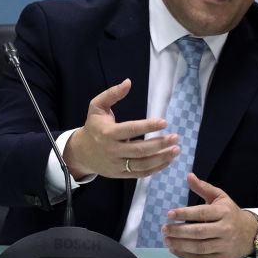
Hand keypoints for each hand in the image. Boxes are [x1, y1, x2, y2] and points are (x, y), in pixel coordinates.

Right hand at [63, 78, 178, 178]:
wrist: (81, 152)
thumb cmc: (93, 126)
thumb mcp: (97, 107)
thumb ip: (112, 94)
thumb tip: (128, 82)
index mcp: (107, 133)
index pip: (131, 130)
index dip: (148, 126)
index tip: (165, 122)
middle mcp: (112, 151)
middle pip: (139, 150)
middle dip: (160, 144)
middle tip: (175, 137)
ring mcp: (116, 165)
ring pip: (142, 164)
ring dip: (161, 158)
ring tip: (176, 150)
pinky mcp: (120, 174)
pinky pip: (140, 173)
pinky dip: (156, 168)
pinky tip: (167, 160)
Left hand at [162, 173, 256, 257]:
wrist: (250, 233)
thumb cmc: (230, 212)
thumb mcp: (220, 197)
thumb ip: (203, 187)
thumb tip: (189, 176)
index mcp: (223, 212)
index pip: (202, 213)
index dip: (184, 213)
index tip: (169, 214)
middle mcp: (225, 229)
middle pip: (199, 232)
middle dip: (179, 231)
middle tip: (164, 229)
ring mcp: (224, 245)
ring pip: (200, 247)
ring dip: (180, 245)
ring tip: (167, 240)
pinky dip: (187, 256)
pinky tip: (175, 250)